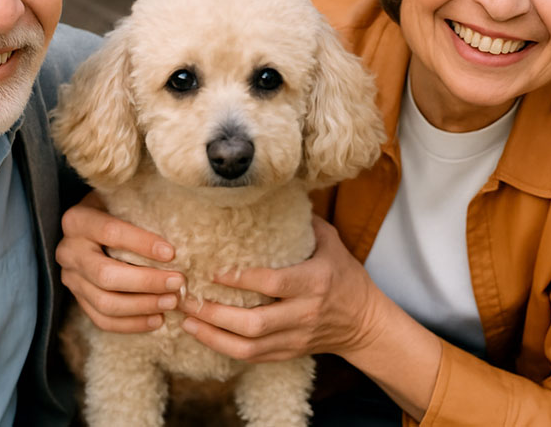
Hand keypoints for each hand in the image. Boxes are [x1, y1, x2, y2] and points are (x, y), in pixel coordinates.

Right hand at [57, 192, 185, 332]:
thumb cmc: (114, 209)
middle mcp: (68, 251)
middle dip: (146, 281)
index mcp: (77, 220)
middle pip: (106, 275)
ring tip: (172, 301)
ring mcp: (71, 278)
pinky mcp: (78, 298)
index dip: (141, 243)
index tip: (171, 253)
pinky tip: (157, 320)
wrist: (89, 226)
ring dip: (142, 306)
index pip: (110, 232)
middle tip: (177, 282)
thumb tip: (178, 227)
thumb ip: (139, 210)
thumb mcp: (120, 200)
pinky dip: (131, 324)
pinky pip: (102, 319)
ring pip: (104, 302)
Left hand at [178, 216, 378, 361]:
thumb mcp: (331, 242)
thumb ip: (303, 221)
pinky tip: (201, 335)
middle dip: (215, 314)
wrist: (365, 323)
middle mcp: (304, 314)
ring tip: (185, 319)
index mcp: (314, 282)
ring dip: (213, 336)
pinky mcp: (289, 354)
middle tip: (185, 298)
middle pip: (255, 323)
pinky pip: (251, 357)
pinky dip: (224, 348)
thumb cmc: (345, 275)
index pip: (273, 283)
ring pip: (249, 347)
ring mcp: (295, 338)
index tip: (212, 270)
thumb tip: (273, 193)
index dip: (240, 279)